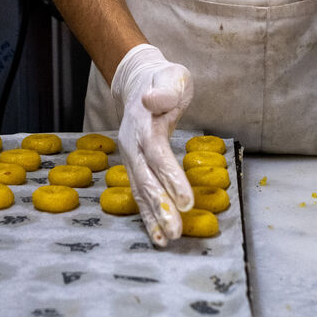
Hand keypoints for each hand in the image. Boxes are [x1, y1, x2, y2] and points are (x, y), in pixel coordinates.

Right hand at [111, 44, 194, 246]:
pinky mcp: (135, 166)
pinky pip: (141, 193)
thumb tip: (153, 99)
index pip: (157, 153)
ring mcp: (131, 157)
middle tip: (177, 231)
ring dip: (154, 216)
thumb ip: (166, 89)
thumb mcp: (172, 76)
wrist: (140, 82)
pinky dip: (149, 215)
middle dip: (161, 206)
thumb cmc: (163, 80)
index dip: (170, 177)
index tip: (185, 200)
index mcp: (142, 122)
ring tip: (167, 240)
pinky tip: (159, 235)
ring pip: (141, 190)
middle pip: (146, 178)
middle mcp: (132, 144)